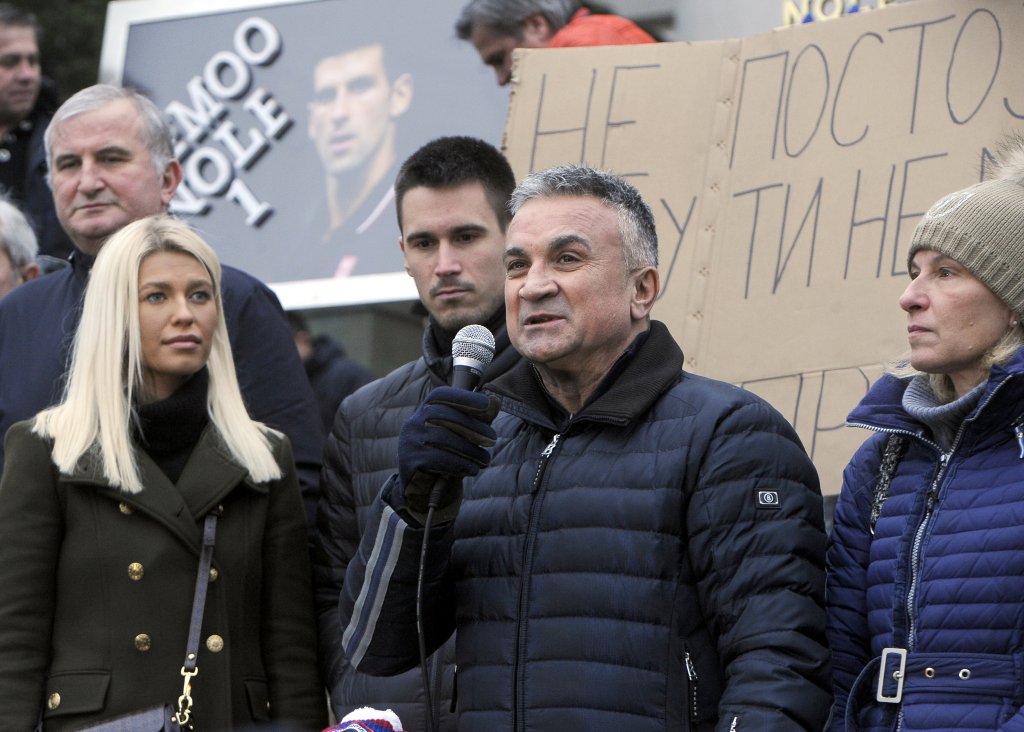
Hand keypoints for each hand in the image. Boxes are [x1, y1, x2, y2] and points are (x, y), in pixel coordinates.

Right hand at [398, 387, 500, 517]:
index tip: (486, 403)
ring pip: (443, 437)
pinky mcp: (408, 461)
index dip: (463, 396)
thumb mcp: (460, 437)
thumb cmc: (445, 457)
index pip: (440, 395)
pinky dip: (459, 463)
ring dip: (470, 449)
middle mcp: (413, 423)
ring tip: (485, 460)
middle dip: (473, 426)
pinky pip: (437, 458)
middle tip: (493, 438)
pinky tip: (472, 469)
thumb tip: (495, 400)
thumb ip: (476, 419)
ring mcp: (409, 442)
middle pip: (444, 415)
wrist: (421, 489)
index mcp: (424, 411)